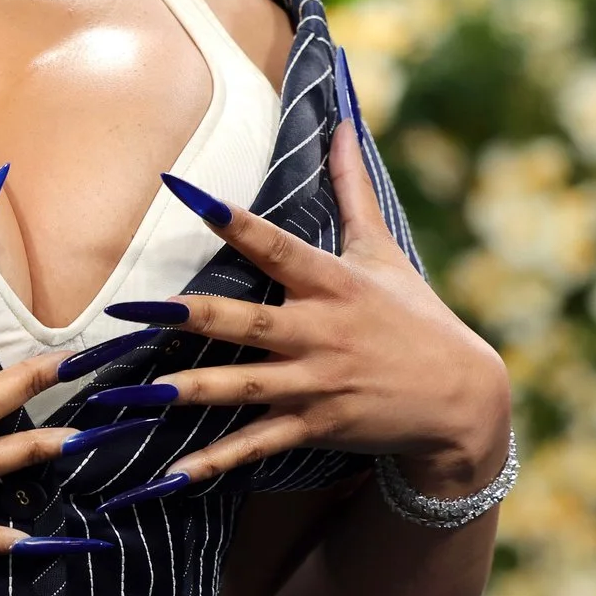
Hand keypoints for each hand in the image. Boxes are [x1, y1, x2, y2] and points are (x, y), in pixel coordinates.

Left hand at [126, 125, 510, 501]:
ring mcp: (315, 384)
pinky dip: (216, 461)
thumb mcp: (383, 248)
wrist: (461, 397)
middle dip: (191, 316)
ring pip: (242, 387)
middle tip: (134, 307)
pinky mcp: (315, 426)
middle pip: (246, 322)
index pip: (274, 244)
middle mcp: (318, 332)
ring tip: (136, 394)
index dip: (231, 219)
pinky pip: (257, 446)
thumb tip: (341, 120)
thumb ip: (351, 187)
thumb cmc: (414, 314)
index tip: (185, 194)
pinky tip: (173, 474)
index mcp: (330, 282)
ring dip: (189, 391)